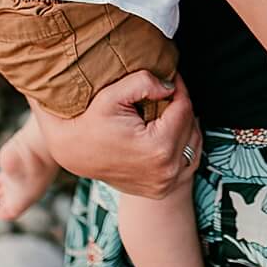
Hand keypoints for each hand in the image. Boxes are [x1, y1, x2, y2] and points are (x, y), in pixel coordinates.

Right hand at [34, 70, 202, 197]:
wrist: (73, 153)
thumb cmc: (90, 122)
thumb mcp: (112, 95)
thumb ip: (144, 82)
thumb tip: (171, 86)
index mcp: (158, 147)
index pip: (184, 108)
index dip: (179, 88)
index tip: (171, 76)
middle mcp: (167, 170)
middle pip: (190, 125)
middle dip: (180, 105)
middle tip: (165, 91)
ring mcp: (166, 184)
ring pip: (193, 143)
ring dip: (183, 124)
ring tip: (165, 111)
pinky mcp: (162, 190)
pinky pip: (188, 161)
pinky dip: (183, 145)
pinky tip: (168, 131)